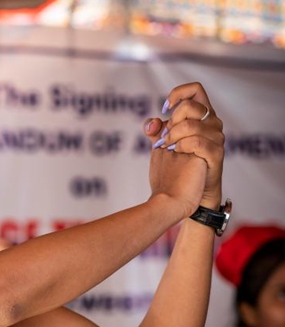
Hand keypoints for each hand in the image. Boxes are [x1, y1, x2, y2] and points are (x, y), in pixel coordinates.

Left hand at [145, 82, 224, 210]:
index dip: (178, 93)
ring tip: (169, 148)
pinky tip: (177, 152)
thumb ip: (156, 130)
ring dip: (173, 137)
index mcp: (201, 116)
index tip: (165, 109)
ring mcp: (217, 138)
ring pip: (191, 125)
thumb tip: (152, 122)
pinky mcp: (216, 154)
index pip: (195, 89)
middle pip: (190, 106)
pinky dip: (181, 146)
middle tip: (165, 138)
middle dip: (172, 122)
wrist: (182, 194)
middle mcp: (213, 123)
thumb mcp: (163, 143)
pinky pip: (196, 142)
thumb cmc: (175, 167)